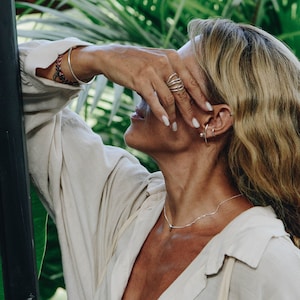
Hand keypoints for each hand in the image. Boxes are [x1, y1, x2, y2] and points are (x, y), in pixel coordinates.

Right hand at [79, 44, 211, 128]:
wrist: (112, 57)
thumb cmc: (137, 62)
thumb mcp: (157, 61)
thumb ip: (171, 72)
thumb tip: (184, 90)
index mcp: (172, 57)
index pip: (191, 80)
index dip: (201, 97)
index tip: (208, 109)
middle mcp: (165, 62)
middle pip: (182, 92)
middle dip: (190, 111)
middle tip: (197, 125)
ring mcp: (152, 71)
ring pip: (169, 98)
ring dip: (174, 115)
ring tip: (176, 127)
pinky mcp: (140, 80)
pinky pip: (154, 101)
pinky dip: (161, 113)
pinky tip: (166, 123)